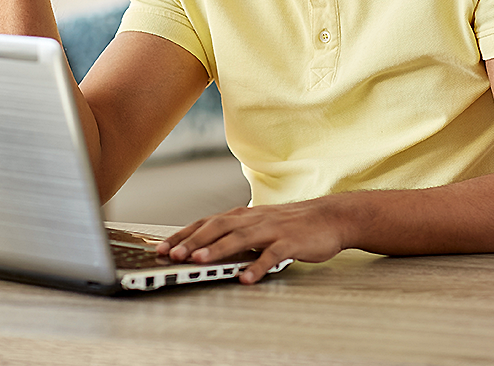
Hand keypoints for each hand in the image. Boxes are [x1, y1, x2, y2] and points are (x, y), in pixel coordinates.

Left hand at [155, 198, 350, 284]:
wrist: (331, 217)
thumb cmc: (293, 224)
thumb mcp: (260, 223)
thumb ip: (237, 232)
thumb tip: (207, 244)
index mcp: (244, 215)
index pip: (207, 222)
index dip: (184, 233)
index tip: (163, 246)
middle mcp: (254, 219)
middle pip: (218, 227)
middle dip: (193, 240)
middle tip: (172, 254)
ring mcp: (272, 229)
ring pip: (240, 238)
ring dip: (218, 249)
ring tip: (199, 261)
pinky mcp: (291, 242)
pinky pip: (272, 255)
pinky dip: (258, 266)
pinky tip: (246, 278)